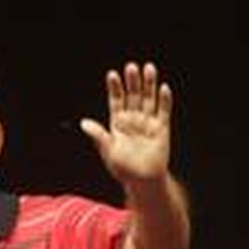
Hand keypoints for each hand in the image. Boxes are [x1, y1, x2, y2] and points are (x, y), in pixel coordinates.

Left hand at [80, 61, 171, 185]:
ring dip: (149, 85)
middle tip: (131, 67)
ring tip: (148, 68)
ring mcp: (148, 122)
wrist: (143, 181)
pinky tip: (163, 88)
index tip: (112, 74)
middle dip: (132, 82)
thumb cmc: (123, 168)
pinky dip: (164, 100)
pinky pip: (163, 111)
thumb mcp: (108, 151)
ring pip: (149, 99)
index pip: (116, 100)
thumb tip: (83, 123)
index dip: (115, 88)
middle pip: (133, 96)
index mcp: (118, 123)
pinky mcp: (162, 128)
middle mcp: (133, 119)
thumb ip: (99, 136)